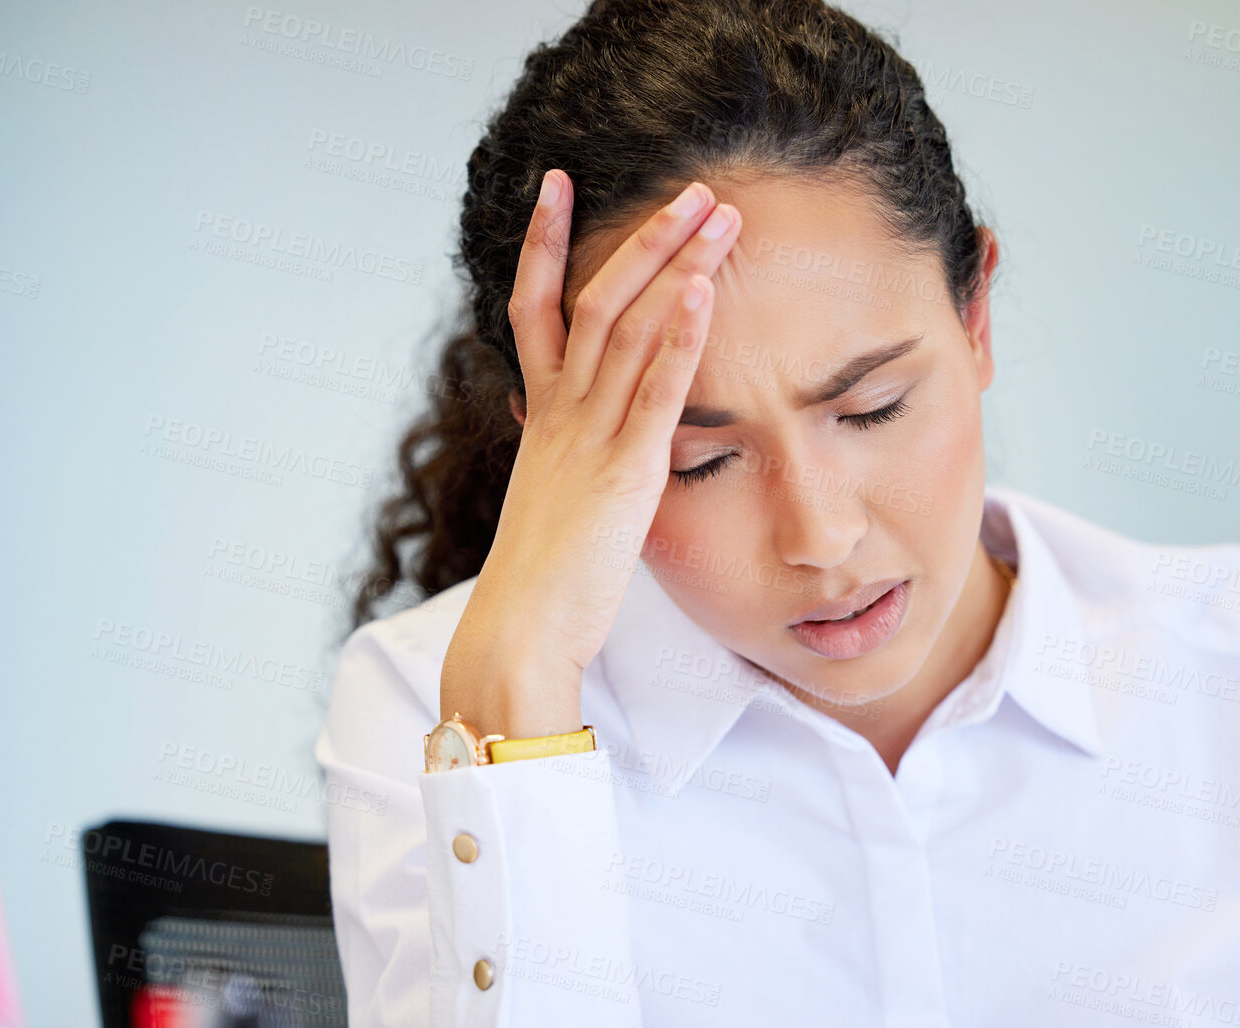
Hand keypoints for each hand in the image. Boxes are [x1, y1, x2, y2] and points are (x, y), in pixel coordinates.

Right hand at [439, 169, 742, 740]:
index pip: (533, 307)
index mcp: (541, 417)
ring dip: (675, 263)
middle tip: (690, 186)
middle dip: (643, 236)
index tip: (558, 185)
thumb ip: (560, 454)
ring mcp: (588, 437)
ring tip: (718, 213)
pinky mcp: (623, 471)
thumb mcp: (548, 500)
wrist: (520, 630)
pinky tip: (705, 289)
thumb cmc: (539, 581)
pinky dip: (679, 335)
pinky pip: (654, 389)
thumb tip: (555, 427)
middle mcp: (559, 413)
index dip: (544, 243)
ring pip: (626, 326)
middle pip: (595, 297)